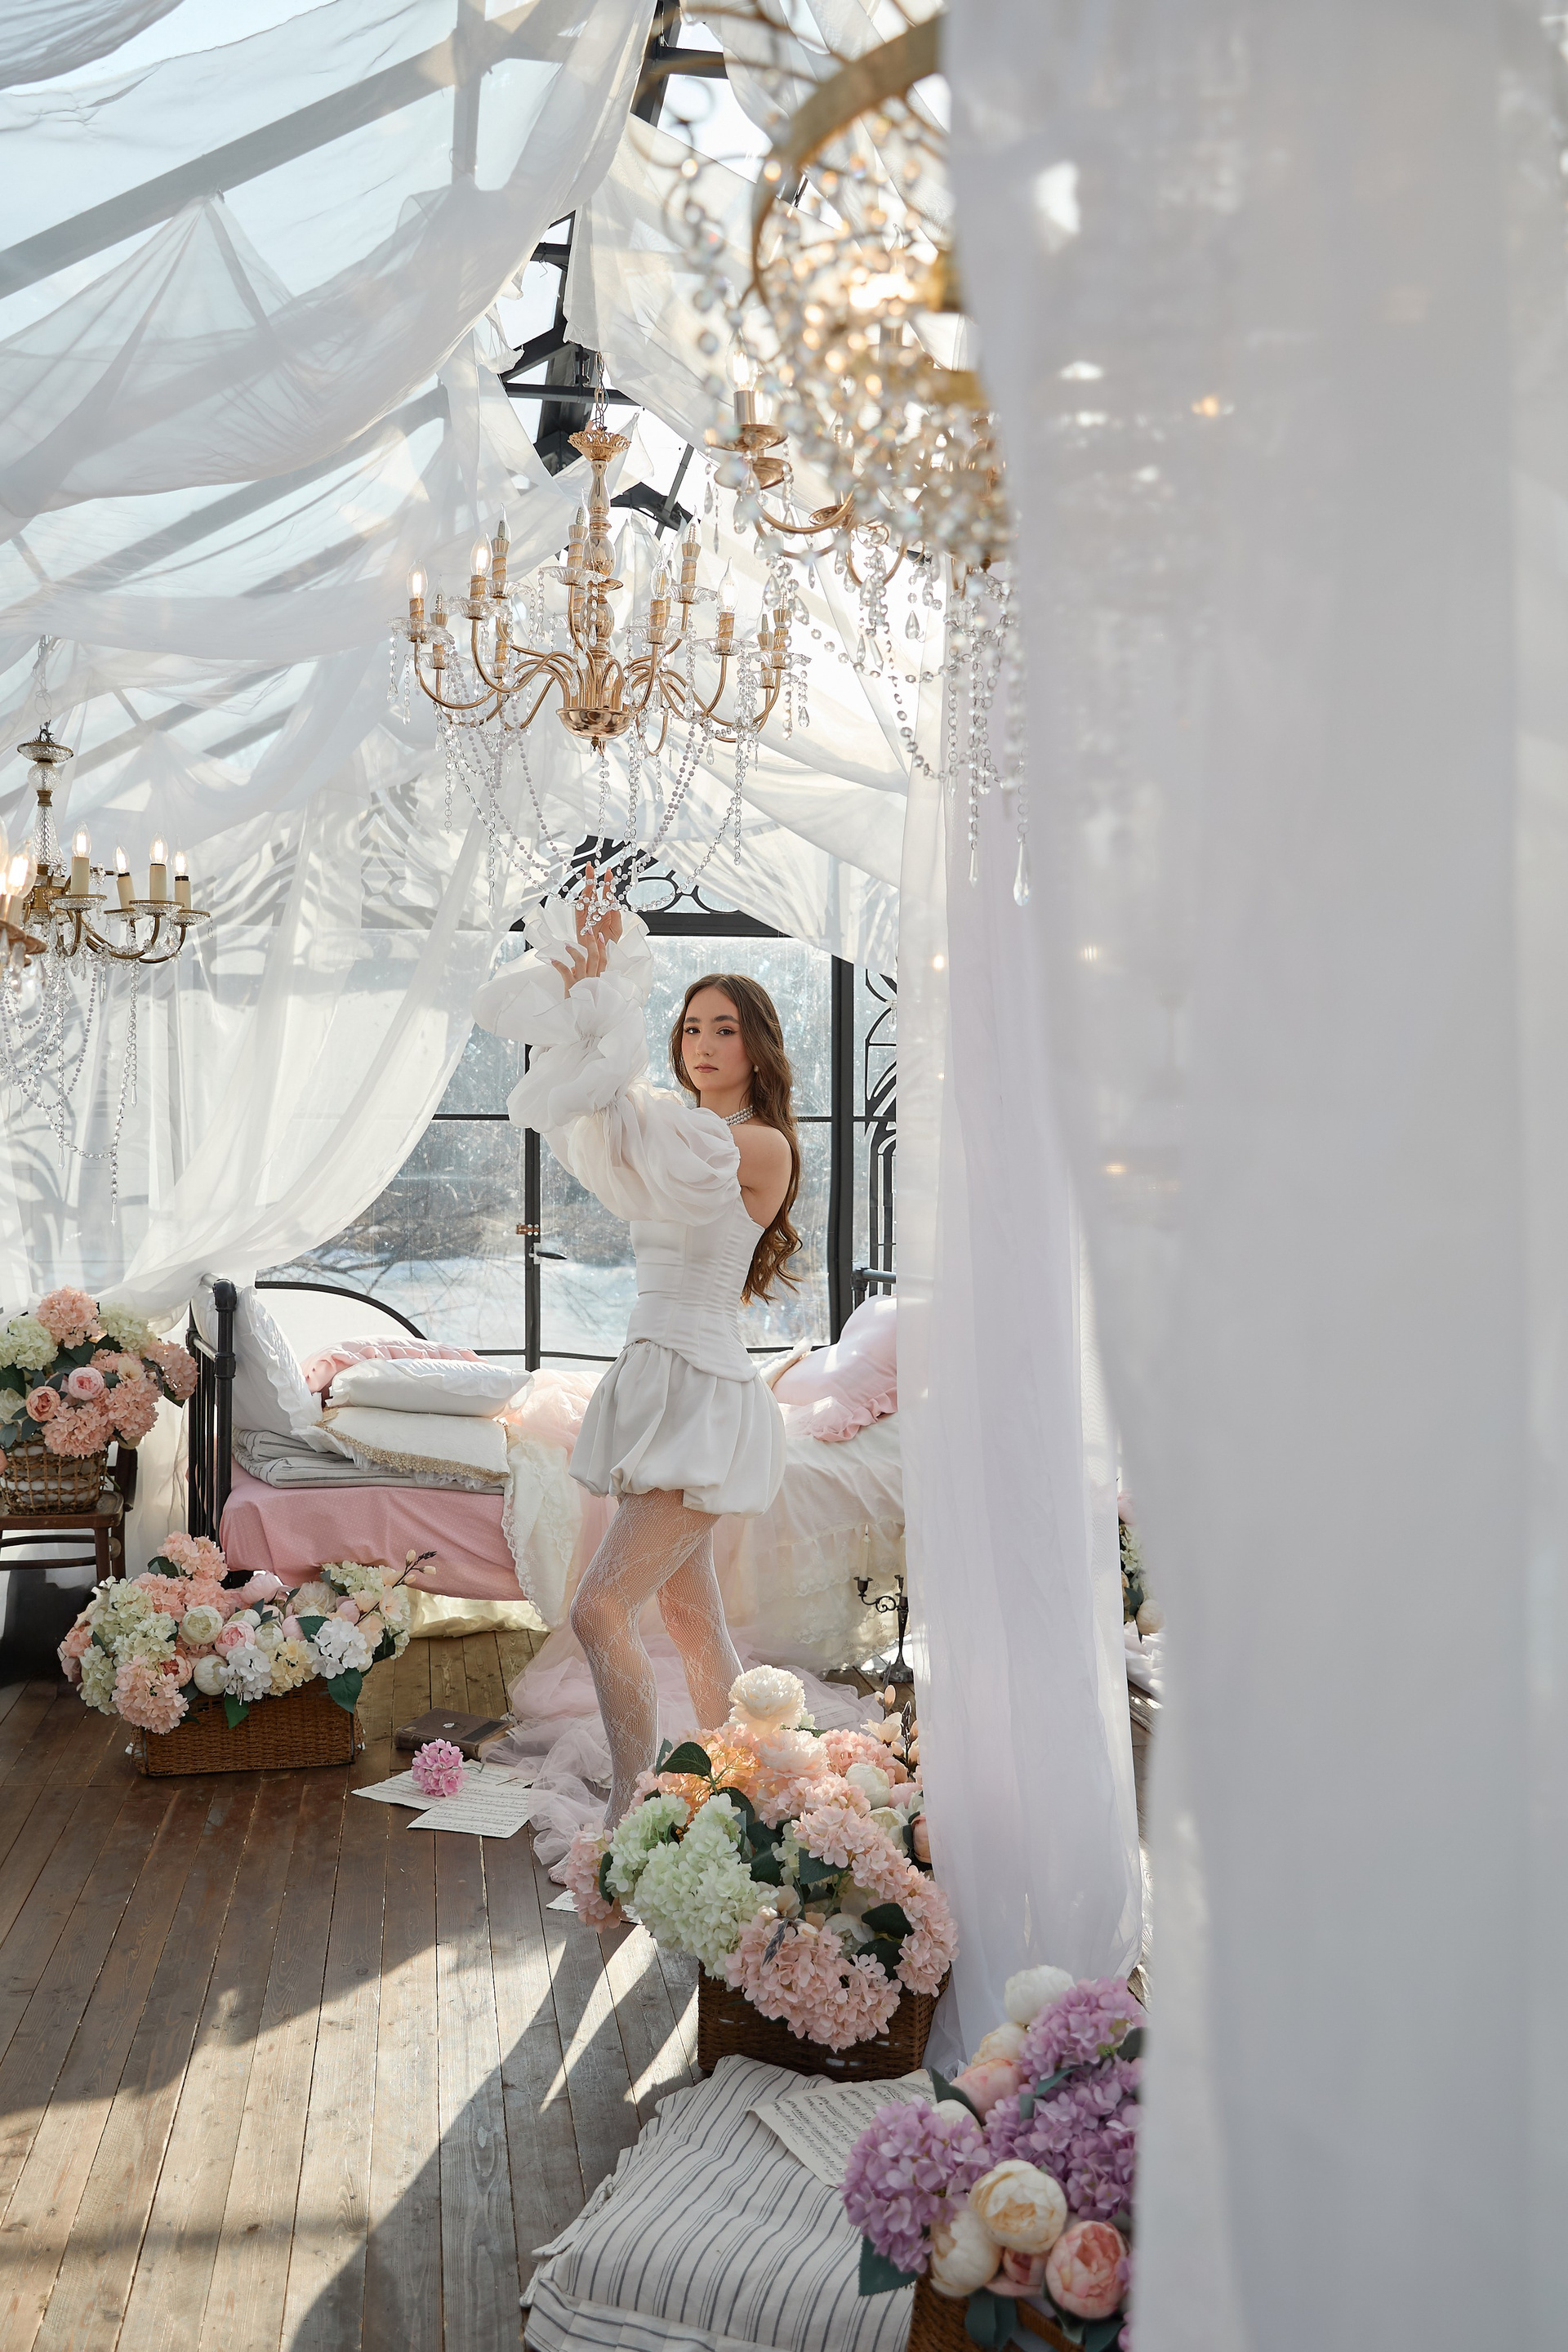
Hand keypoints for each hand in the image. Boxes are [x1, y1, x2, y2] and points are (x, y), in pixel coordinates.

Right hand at [550, 865, 613, 986]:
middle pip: (593, 892)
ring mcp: (586, 916)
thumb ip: (615, 914)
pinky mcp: (579, 923)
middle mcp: (595, 912)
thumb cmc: (609, 944)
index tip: (608, 871)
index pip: (605, 894)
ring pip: (585, 898)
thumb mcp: (617, 927)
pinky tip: (584, 892)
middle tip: (591, 866)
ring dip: (586, 886)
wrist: (600, 958)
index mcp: (605, 912)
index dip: (607, 883)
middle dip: (592, 879)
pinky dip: (580, 901)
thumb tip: (613, 901)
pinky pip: (579, 910)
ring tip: (588, 875)